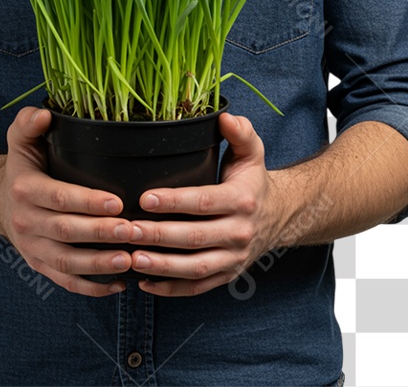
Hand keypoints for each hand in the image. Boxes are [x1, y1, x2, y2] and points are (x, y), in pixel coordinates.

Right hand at [0, 106, 142, 296]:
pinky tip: (119, 284)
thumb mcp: (19, 140)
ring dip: (99, 264)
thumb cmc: (21, 167)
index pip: (59, 197)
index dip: (88, 202)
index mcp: (25, 189)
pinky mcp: (39, 266)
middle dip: (101, 233)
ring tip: (128, 260)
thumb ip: (28, 123)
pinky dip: (91, 287)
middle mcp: (26, 221)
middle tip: (133, 231)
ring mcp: (32, 248)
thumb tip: (43, 114)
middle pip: (66, 231)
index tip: (118, 202)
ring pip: (66, 261)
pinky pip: (65, 281)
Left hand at [128, 112, 291, 296]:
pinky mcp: (227, 276)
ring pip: (194, 268)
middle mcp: (239, 233)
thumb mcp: (253, 152)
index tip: (145, 198)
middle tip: (127, 230)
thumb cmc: (254, 181)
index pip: (203, 202)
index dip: (173, 202)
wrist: (280, 217)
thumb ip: (241, 133)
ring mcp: (233, 259)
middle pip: (194, 238)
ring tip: (132, 258)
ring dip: (161, 266)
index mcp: (242, 201)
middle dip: (159, 236)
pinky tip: (143, 282)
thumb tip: (225, 118)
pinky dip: (170, 289)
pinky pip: (197, 287)